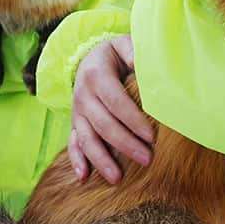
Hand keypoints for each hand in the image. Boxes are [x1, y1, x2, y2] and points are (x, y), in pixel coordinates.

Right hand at [68, 35, 152, 184]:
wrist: (88, 57)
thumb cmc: (116, 54)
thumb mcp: (124, 45)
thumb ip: (136, 52)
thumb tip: (148, 67)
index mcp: (97, 75)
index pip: (116, 101)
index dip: (133, 120)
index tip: (152, 136)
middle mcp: (83, 94)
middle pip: (103, 124)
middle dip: (124, 144)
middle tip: (147, 159)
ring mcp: (77, 111)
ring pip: (86, 138)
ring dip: (101, 159)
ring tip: (117, 178)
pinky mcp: (75, 123)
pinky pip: (72, 143)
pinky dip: (76, 160)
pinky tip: (84, 176)